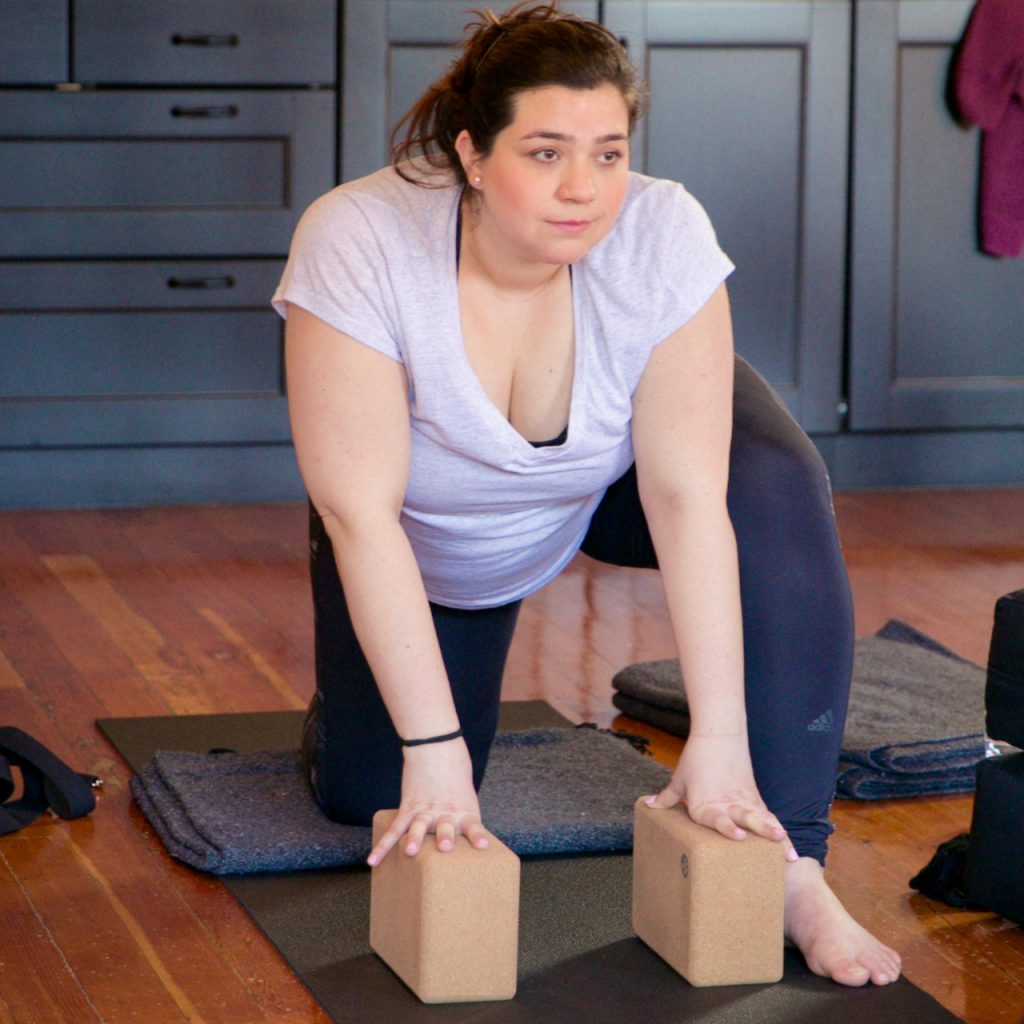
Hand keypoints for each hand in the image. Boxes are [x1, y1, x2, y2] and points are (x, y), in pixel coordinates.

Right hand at [366, 738, 490, 865]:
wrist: (435, 745)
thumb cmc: (456, 771)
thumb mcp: (466, 794)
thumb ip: (463, 816)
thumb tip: (461, 838)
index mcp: (464, 810)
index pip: (473, 825)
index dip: (477, 836)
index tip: (482, 845)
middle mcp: (445, 812)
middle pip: (445, 826)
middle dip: (444, 837)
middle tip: (444, 846)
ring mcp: (425, 810)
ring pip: (418, 827)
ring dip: (414, 839)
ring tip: (410, 850)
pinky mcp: (408, 807)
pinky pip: (395, 828)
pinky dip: (383, 845)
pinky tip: (373, 860)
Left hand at [644, 733, 796, 860]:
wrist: (718, 734)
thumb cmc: (696, 758)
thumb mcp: (680, 778)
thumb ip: (668, 796)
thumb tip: (648, 805)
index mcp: (706, 804)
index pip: (718, 818)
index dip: (728, 827)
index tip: (740, 835)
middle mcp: (728, 804)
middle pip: (748, 816)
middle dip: (762, 829)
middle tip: (776, 839)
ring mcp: (744, 801)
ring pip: (763, 818)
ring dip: (776, 833)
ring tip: (788, 850)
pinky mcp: (754, 797)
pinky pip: (768, 816)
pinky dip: (778, 830)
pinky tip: (788, 847)